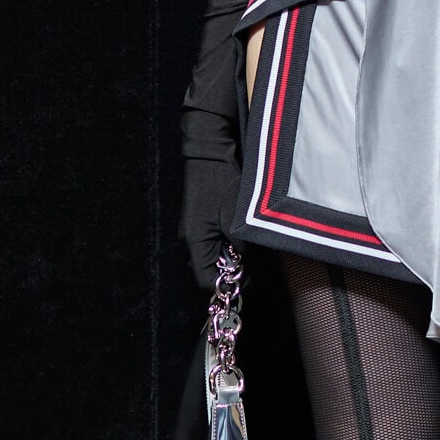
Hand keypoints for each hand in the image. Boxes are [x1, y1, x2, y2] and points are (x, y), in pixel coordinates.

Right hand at [180, 153, 241, 296]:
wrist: (209, 155)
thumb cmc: (221, 183)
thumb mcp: (236, 218)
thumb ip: (241, 247)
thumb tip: (245, 267)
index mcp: (195, 240)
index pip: (205, 279)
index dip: (224, 284)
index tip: (244, 278)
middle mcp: (190, 239)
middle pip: (207, 270)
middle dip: (229, 271)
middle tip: (250, 262)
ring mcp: (192, 230)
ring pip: (211, 256)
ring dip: (229, 257)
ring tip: (246, 246)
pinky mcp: (198, 222)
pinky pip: (211, 243)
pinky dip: (225, 245)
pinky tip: (238, 235)